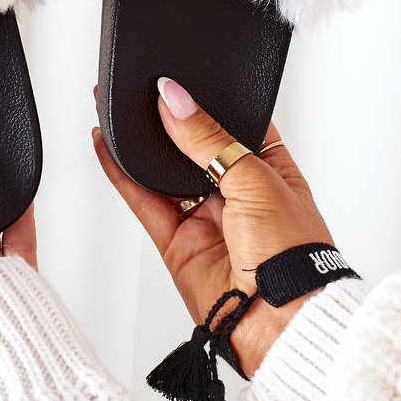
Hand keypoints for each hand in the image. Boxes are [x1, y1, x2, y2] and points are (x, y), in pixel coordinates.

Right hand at [92, 78, 333, 375]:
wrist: (282, 321)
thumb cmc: (294, 256)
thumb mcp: (256, 179)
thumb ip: (209, 138)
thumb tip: (176, 100)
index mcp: (270, 171)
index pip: (233, 125)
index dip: (207, 102)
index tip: (179, 79)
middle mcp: (236, 193)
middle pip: (192, 147)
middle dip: (167, 121)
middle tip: (140, 90)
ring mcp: (204, 218)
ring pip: (162, 173)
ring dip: (139, 145)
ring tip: (116, 109)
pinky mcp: (176, 243)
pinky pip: (143, 201)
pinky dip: (121, 175)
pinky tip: (106, 147)